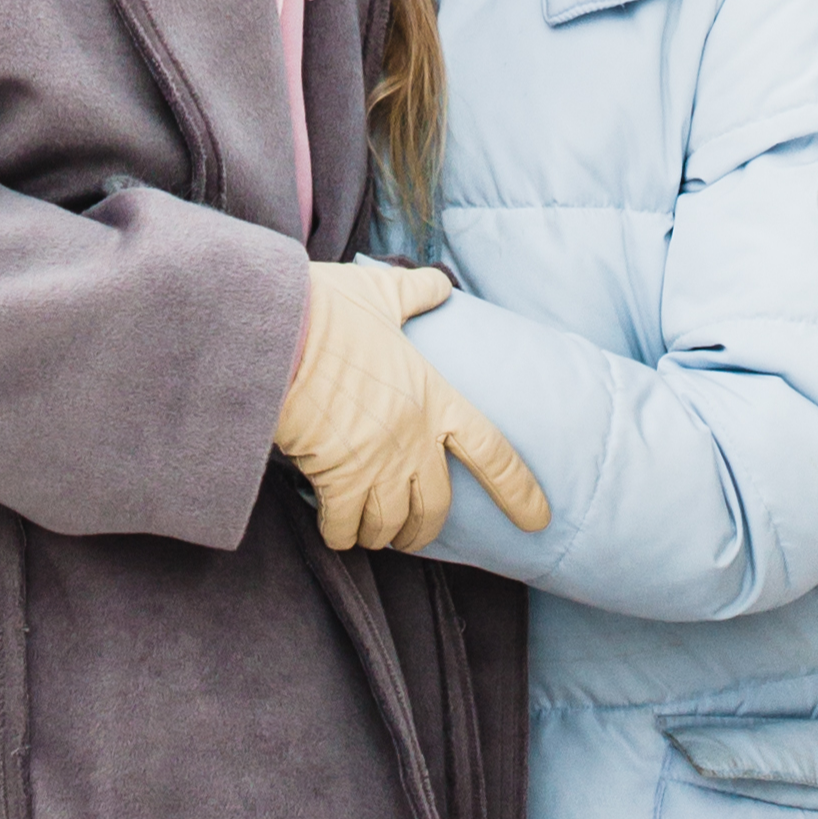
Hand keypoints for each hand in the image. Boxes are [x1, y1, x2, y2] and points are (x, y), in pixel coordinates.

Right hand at [274, 260, 552, 553]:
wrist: (279, 331)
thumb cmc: (326, 311)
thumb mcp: (380, 295)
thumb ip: (415, 294)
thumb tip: (439, 284)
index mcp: (434, 396)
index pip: (491, 451)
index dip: (518, 489)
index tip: (538, 520)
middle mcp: (414, 437)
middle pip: (436, 506)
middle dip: (423, 529)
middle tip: (410, 534)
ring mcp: (377, 461)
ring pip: (390, 524)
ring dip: (379, 533)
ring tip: (367, 529)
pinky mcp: (338, 478)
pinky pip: (345, 527)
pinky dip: (339, 534)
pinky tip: (332, 527)